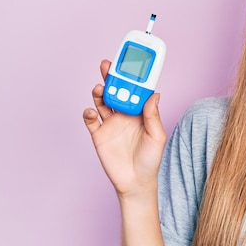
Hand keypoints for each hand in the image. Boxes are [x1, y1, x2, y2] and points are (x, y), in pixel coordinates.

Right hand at [82, 60, 166, 197]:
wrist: (136, 182)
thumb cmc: (150, 159)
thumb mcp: (157, 137)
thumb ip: (153, 116)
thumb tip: (154, 94)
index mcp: (140, 113)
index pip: (134, 90)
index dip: (131, 77)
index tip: (129, 63)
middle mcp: (124, 115)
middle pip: (115, 91)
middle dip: (110, 77)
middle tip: (107, 65)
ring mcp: (110, 124)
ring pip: (101, 102)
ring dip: (98, 92)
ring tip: (99, 88)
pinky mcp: (99, 135)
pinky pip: (90, 121)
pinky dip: (88, 114)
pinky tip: (91, 112)